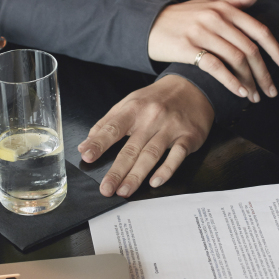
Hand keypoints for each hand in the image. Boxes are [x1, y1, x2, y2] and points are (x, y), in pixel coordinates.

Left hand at [78, 75, 213, 196]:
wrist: (191, 86)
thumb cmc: (156, 98)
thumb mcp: (130, 103)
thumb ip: (108, 123)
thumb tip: (86, 144)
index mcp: (134, 109)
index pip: (113, 128)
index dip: (99, 143)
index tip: (87, 156)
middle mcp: (151, 118)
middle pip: (131, 148)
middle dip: (117, 170)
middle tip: (106, 189)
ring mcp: (170, 127)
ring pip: (151, 154)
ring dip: (137, 175)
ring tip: (124, 191)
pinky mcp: (188, 136)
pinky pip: (177, 155)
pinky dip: (166, 170)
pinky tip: (155, 182)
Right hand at [147, 0, 278, 103]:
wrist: (148, 23)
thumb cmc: (183, 16)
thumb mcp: (211, 3)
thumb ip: (238, 0)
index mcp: (225, 8)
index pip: (260, 31)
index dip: (277, 51)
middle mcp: (216, 18)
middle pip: (250, 49)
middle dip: (265, 74)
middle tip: (271, 92)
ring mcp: (201, 32)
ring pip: (235, 59)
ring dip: (249, 81)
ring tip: (255, 96)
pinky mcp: (188, 47)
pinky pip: (215, 66)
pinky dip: (230, 81)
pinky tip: (239, 93)